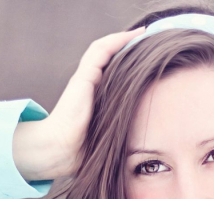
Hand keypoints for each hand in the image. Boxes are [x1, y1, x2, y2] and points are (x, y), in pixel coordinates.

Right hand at [14, 27, 145, 180]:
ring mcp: (86, 78)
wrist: (62, 150)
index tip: (151, 62)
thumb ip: (122, 130)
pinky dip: (117, 41)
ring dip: (124, 39)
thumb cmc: (85, 149)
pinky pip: (101, 51)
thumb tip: (148, 143)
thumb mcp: (110, 135)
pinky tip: (133, 36)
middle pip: (111, 59)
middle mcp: (91, 84)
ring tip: (144, 33)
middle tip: (151, 42)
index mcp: (97, 97)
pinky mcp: (84, 77)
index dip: (130, 64)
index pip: (114, 73)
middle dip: (129, 48)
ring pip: (106, 50)